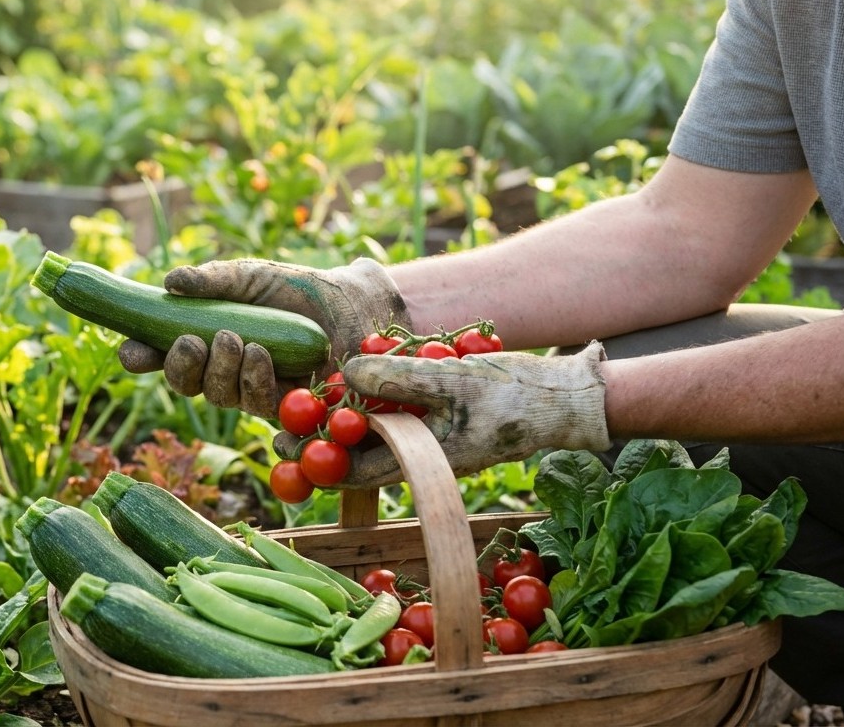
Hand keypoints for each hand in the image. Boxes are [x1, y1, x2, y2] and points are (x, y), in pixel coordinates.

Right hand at [116, 258, 410, 416]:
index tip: (130, 352)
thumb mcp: (251, 276)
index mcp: (206, 338)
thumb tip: (170, 282)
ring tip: (236, 338)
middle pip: (185, 384)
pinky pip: (257, 405)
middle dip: (180, 367)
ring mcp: (252, 392)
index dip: (141, 357)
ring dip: (220, 369)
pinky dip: (253, 380)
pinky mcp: (285, 409)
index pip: (162, 355)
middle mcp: (223, 370)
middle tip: (191, 341)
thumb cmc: (297, 289)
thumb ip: (213, 281)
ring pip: (218, 396)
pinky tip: (260, 355)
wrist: (354, 304)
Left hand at [284, 343, 610, 486]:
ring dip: (347, 413)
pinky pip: (398, 414)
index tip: (282, 443)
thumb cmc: (512, 396)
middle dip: (321, 437)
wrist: (561, 400)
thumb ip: (399, 379)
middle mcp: (419, 457)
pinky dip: (378, 398)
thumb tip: (345, 376)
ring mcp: (428, 440)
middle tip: (283, 416)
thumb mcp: (451, 380)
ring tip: (312, 392)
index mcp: (419, 462)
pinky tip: (361, 371)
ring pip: (374, 432)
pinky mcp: (438, 421)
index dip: (314, 461)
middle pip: (356, 454)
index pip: (354, 473)